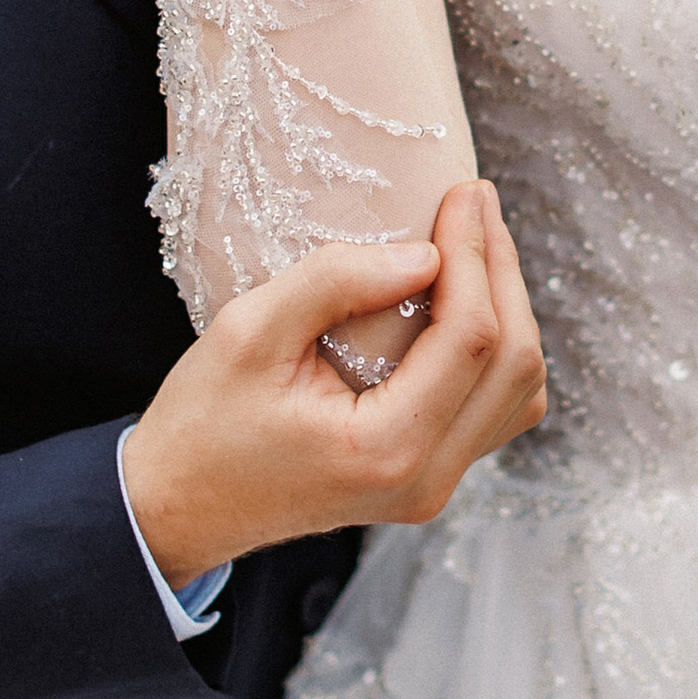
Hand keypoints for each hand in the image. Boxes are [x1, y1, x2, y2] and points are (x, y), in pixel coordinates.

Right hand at [125, 181, 546, 585]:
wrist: (178, 506)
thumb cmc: (202, 422)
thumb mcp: (248, 333)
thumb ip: (333, 283)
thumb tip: (425, 253)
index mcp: (386, 449)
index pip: (471, 339)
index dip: (477, 254)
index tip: (462, 192)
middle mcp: (426, 479)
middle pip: (516, 364)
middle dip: (503, 270)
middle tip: (476, 200)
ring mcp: (432, 486)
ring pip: (519, 391)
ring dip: (510, 309)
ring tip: (475, 241)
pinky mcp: (427, 478)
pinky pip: (494, 411)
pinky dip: (497, 351)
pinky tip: (463, 300)